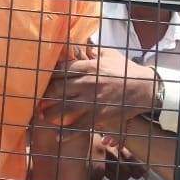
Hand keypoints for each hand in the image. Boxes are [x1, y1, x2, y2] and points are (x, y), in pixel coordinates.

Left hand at [39, 47, 157, 134]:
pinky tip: (58, 136)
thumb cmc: (125, 69)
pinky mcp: (100, 115)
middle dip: (45, 94)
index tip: (40, 79)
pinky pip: (81, 125)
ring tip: (42, 116)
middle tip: (36, 98)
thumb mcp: (108, 54)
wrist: (144, 88)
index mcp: (88, 66)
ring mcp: (93, 100)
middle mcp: (88, 82)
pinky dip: (68, 132)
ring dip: (51, 113)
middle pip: (59, 88)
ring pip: (66, 107)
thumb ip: (92, 50)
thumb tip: (82, 43)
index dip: (49, 75)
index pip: (62, 69)